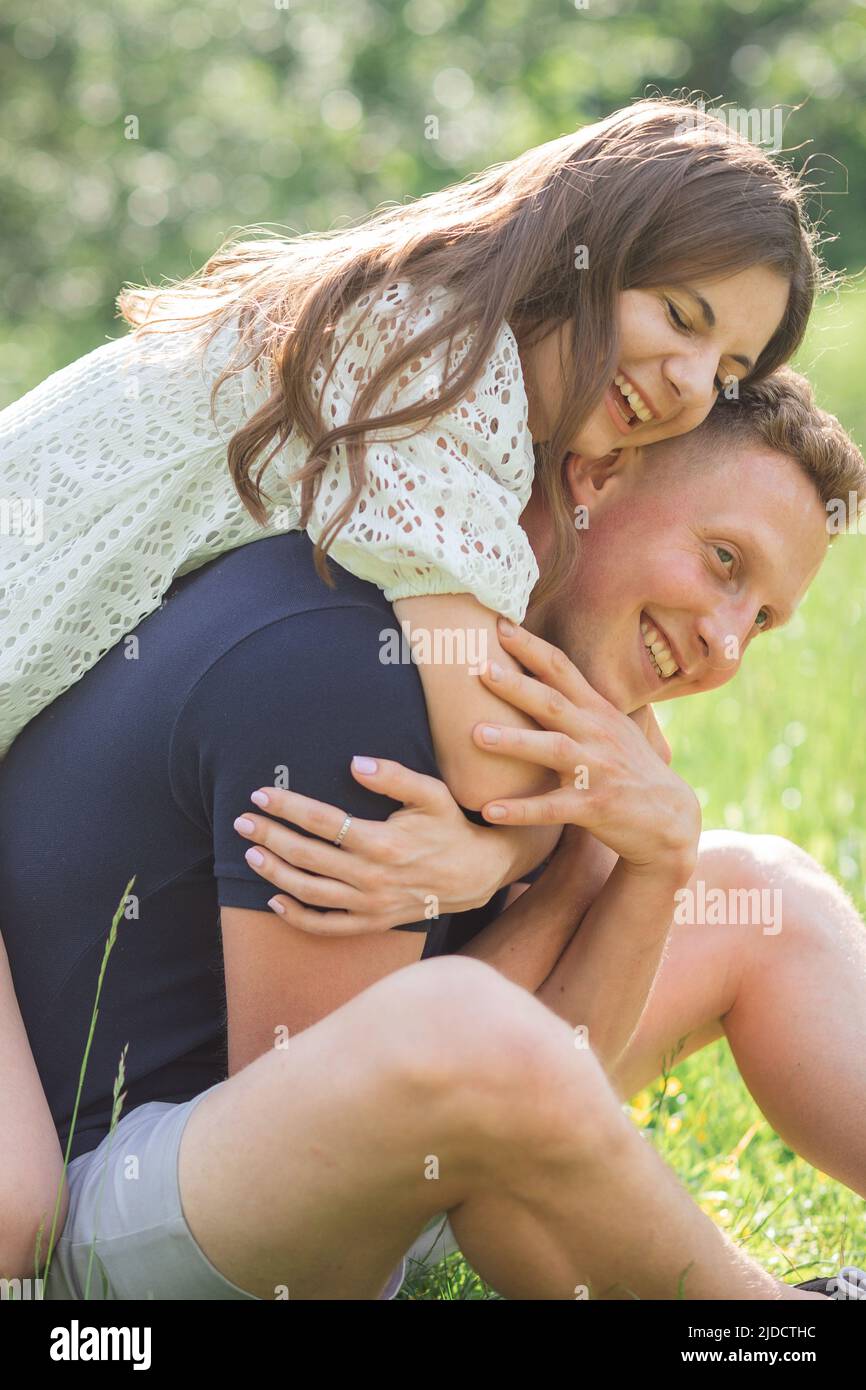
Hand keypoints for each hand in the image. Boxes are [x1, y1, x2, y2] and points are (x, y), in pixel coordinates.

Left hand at [232, 758, 509, 935]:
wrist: (475, 874)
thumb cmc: (449, 827)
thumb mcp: (431, 793)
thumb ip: (393, 776)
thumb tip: (354, 763)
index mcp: (382, 841)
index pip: (322, 821)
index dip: (287, 807)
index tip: (262, 795)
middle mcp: (371, 876)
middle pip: (307, 856)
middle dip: (270, 836)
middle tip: (242, 821)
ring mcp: (370, 904)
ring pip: (309, 892)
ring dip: (274, 873)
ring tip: (251, 854)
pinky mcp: (372, 922)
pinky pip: (327, 926)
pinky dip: (297, 917)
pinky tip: (275, 900)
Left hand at [472, 620, 700, 873]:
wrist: (669, 817)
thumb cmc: (627, 766)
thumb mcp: (610, 726)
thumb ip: (576, 702)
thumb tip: (535, 673)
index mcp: (596, 711)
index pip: (561, 670)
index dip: (531, 647)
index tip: (498, 624)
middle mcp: (597, 734)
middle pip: (553, 703)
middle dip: (517, 685)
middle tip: (479, 668)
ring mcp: (597, 770)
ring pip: (554, 750)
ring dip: (515, 741)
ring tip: (477, 734)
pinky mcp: (595, 807)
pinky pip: (553, 808)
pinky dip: (522, 809)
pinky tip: (489, 810)